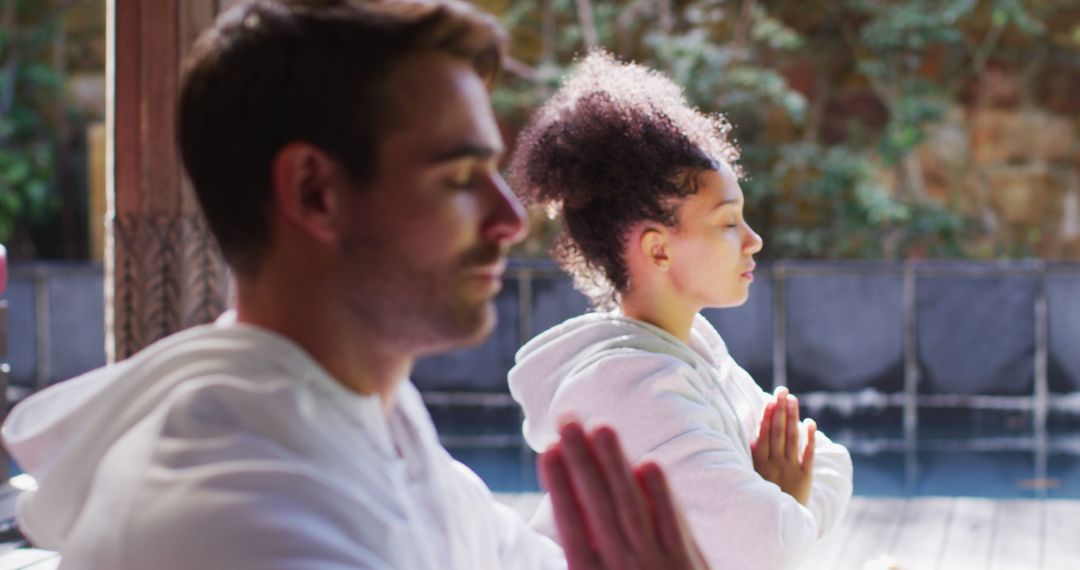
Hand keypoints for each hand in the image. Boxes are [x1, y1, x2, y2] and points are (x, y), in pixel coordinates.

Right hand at [538, 421, 708, 569]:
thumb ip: (578, 559)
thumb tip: (559, 526)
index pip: (571, 527)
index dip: (559, 487)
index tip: (548, 451)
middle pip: (599, 507)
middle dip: (582, 461)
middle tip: (567, 421)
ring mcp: (657, 565)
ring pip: (633, 507)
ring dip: (616, 466)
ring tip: (601, 428)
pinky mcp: (689, 565)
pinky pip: (675, 526)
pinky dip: (662, 496)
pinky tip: (649, 464)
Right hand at [751, 387, 815, 505]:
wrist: (782, 521)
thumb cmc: (763, 494)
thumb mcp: (753, 476)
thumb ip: (754, 457)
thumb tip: (754, 435)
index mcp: (759, 464)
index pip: (764, 434)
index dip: (768, 416)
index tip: (770, 400)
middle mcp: (775, 464)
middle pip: (778, 432)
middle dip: (781, 410)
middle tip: (783, 391)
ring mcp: (790, 469)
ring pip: (792, 439)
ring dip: (793, 418)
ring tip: (794, 400)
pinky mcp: (805, 476)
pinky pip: (808, 454)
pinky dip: (809, 438)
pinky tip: (810, 422)